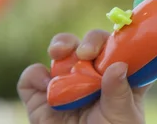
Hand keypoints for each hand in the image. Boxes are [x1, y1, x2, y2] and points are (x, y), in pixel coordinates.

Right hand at [17, 30, 150, 122]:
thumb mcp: (123, 117)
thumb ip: (120, 93)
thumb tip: (118, 66)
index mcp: (120, 74)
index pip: (122, 47)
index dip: (119, 40)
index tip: (115, 46)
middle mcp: (94, 73)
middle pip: (92, 42)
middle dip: (89, 41)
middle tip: (86, 53)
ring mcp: (67, 81)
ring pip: (62, 50)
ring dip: (62, 45)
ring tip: (61, 52)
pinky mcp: (41, 95)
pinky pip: (33, 76)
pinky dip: (35, 75)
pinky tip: (46, 84)